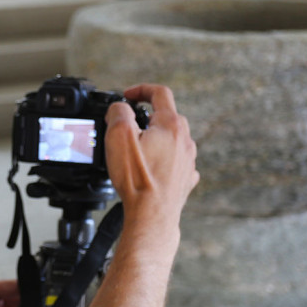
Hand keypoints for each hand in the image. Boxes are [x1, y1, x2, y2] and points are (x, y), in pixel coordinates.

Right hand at [104, 84, 198, 226]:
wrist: (152, 216)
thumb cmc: (137, 180)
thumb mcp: (118, 136)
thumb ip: (119, 112)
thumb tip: (120, 108)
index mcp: (170, 125)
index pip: (160, 93)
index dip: (141, 89)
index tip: (128, 95)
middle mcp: (185, 140)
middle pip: (168, 116)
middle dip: (148, 116)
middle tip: (129, 125)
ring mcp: (187, 160)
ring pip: (173, 140)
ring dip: (156, 139)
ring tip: (137, 150)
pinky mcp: (185, 179)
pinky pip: (176, 161)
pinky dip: (163, 160)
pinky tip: (151, 168)